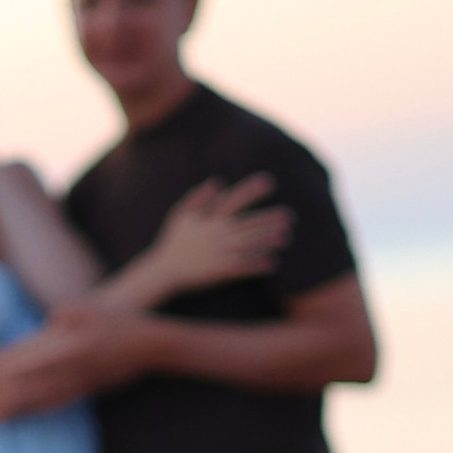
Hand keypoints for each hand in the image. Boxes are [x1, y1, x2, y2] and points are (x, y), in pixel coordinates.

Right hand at [133, 176, 290, 301]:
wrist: (162, 271)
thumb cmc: (173, 243)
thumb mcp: (180, 215)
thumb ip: (198, 197)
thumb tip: (218, 180)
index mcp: (210, 218)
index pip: (233, 200)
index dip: (251, 190)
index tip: (269, 181)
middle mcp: (216, 233)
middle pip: (247, 224)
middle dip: (267, 219)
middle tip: (289, 216)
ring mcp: (218, 252)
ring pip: (247, 244)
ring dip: (267, 241)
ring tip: (286, 237)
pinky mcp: (218, 271)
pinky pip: (241, 267)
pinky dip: (256, 265)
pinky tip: (272, 263)